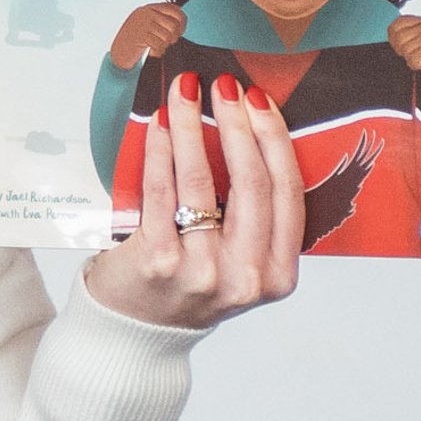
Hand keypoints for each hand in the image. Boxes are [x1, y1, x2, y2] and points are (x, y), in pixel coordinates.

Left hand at [85, 69, 303, 329]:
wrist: (134, 335)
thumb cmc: (188, 285)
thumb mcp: (240, 263)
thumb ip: (254, 219)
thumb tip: (250, 133)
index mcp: (277, 274)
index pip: (286, 192)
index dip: (274, 139)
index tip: (259, 101)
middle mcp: (245, 276)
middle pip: (251, 181)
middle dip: (237, 124)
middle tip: (224, 85)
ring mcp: (200, 270)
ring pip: (201, 180)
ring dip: (192, 126)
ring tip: (184, 92)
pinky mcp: (156, 261)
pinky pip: (160, 190)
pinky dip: (159, 150)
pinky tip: (157, 124)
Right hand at [108, 3, 187, 69]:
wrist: (119, 50)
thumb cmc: (137, 38)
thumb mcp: (149, 23)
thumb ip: (162, 19)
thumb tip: (183, 19)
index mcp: (150, 7)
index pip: (176, 10)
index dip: (182, 22)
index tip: (179, 32)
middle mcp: (146, 12)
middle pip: (174, 24)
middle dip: (175, 36)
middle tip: (169, 42)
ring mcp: (143, 23)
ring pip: (168, 36)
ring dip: (165, 44)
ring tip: (158, 45)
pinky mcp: (140, 35)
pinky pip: (159, 44)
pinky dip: (158, 49)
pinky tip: (152, 49)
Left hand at [387, 15, 420, 82]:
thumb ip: (412, 32)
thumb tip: (391, 30)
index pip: (400, 21)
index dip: (392, 33)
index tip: (396, 45)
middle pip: (400, 35)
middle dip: (399, 49)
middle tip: (408, 56)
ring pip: (405, 47)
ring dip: (408, 58)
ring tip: (417, 61)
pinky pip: (412, 57)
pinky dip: (413, 64)